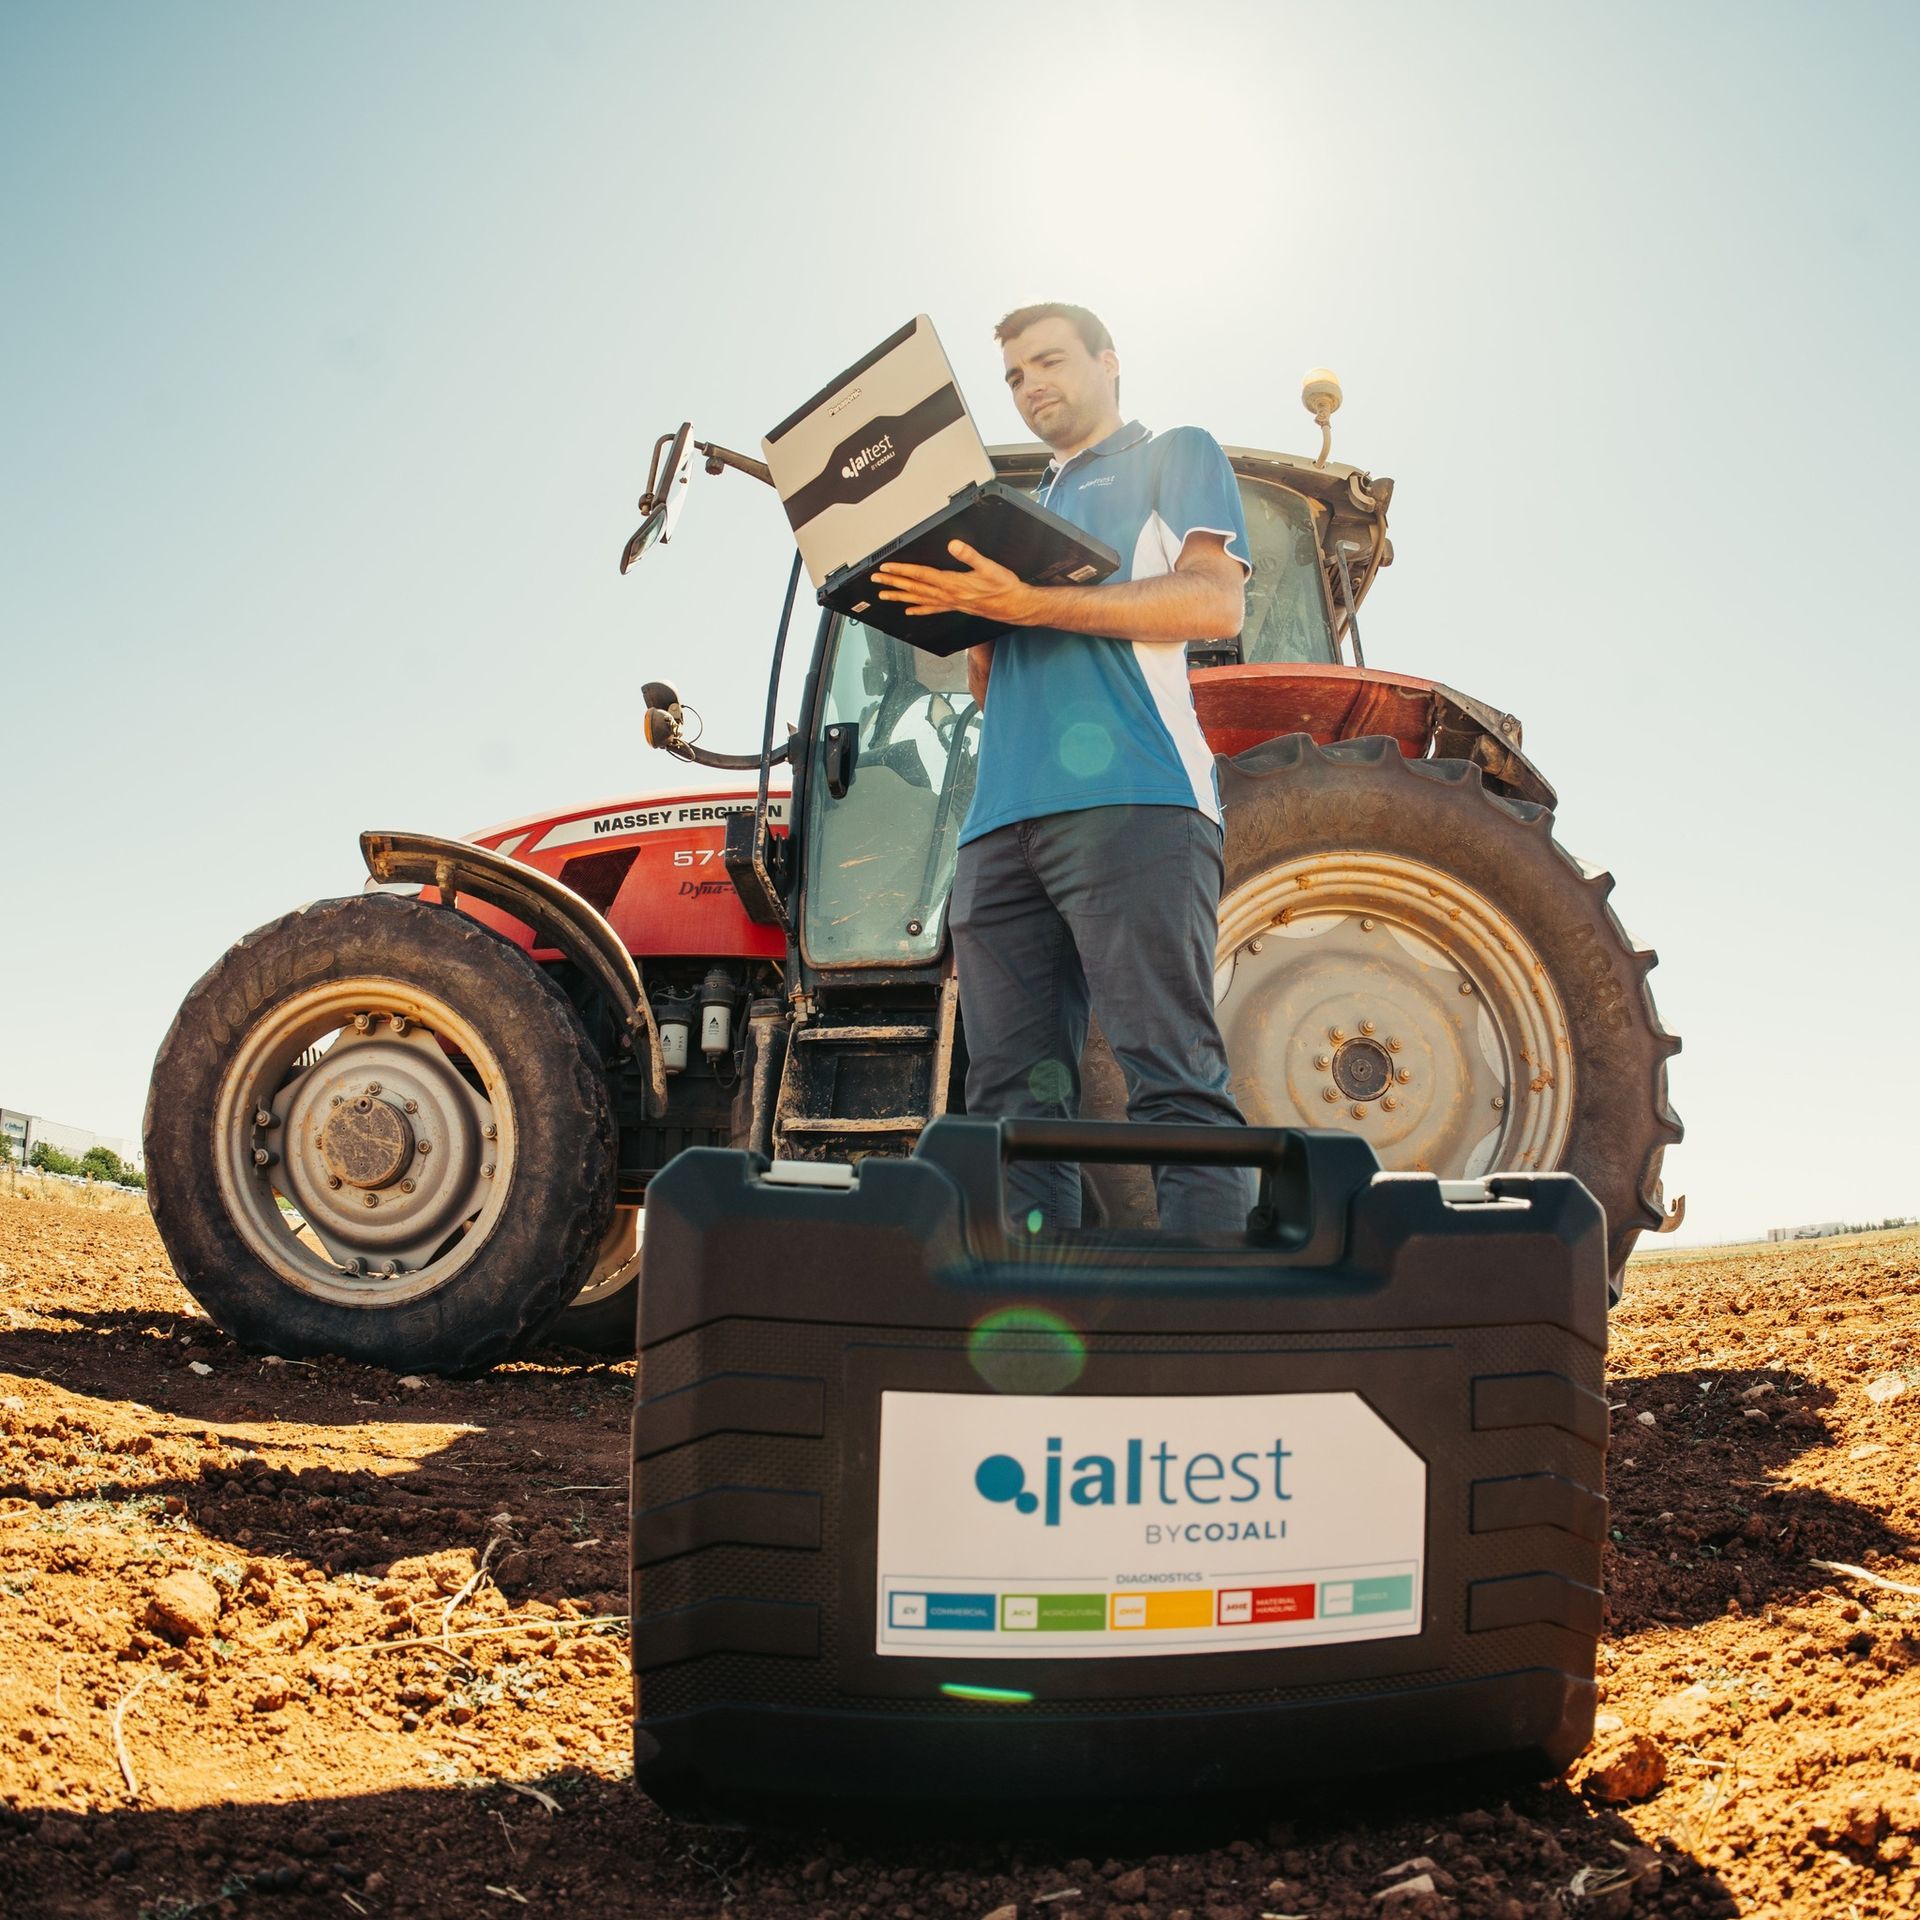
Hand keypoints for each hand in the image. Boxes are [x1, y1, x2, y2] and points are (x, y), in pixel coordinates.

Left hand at [871, 541, 1042, 624]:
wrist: (1013, 606)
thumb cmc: (1003, 587)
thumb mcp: (990, 567)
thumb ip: (970, 555)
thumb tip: (954, 545)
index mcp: (952, 583)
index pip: (921, 575)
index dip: (902, 571)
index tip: (886, 568)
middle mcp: (947, 595)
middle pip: (914, 588)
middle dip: (893, 583)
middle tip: (876, 581)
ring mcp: (950, 603)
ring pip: (919, 600)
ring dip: (900, 597)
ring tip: (884, 595)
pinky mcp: (955, 607)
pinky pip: (931, 609)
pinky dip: (918, 609)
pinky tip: (909, 610)